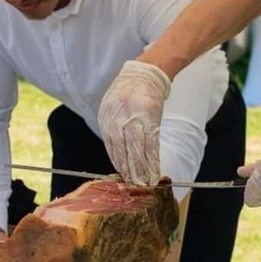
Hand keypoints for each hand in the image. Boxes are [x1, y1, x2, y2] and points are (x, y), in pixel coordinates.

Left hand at [98, 60, 170, 184]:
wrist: (145, 74)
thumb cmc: (128, 93)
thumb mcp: (112, 109)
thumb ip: (113, 130)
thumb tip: (119, 157)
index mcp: (106, 117)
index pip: (111, 147)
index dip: (119, 164)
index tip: (123, 179)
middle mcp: (118, 118)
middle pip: (122, 150)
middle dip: (129, 170)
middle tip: (133, 187)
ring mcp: (135, 117)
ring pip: (137, 149)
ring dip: (141, 169)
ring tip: (144, 183)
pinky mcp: (151, 117)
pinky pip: (151, 143)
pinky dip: (153, 159)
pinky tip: (154, 170)